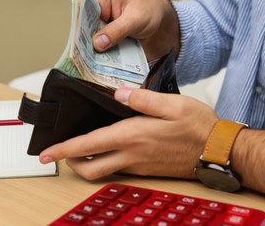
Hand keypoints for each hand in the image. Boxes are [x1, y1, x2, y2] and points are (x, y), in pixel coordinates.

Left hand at [39, 87, 217, 179]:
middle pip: (89, 168)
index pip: (89, 145)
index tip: (46, 152)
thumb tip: (118, 93)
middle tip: (61, 150)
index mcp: (133, 136)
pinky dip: (104, 161)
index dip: (64, 149)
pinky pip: (117, 168)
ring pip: (101, 171)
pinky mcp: (145, 169)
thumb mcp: (172, 104)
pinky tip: (106, 146)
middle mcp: (131, 154)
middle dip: (69, 161)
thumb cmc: (197, 126)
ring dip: (85, 162)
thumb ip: (142, 98)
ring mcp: (137, 165)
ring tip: (80, 147)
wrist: (218, 151)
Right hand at [89, 0, 180, 60]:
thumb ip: (117, 30)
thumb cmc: (149, 10)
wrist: (159, 20)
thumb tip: (98, 43)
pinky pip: (96, 44)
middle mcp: (95, 6)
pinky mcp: (102, 34)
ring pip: (88, 37)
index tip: (84, 43)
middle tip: (89, 57)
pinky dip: (99, 53)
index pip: (83, 10)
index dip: (82, 27)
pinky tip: (101, 62)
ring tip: (94, 62)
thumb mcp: (135, 19)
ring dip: (92, 50)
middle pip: (83, 25)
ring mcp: (98, 22)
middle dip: (86, 41)